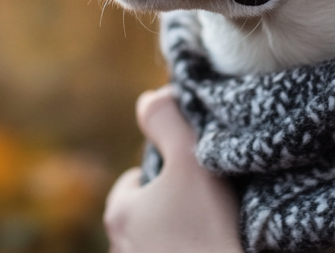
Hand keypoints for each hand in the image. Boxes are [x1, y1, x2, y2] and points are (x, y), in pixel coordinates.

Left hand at [104, 86, 242, 252]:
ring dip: (183, 235)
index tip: (196, 180)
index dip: (169, 171)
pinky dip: (189, 250)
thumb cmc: (208, 228)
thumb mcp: (189, 158)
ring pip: (162, 240)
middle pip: (150, 211)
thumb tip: (152, 97)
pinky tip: (214, 247)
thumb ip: (167, 120)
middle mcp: (120, 248)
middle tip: (210, 206)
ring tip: (215, 232)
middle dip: (174, 206)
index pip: (138, 178)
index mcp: (119, 212)